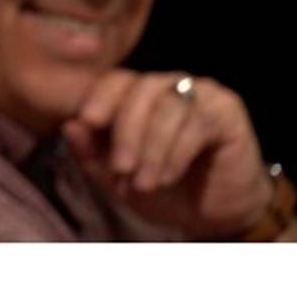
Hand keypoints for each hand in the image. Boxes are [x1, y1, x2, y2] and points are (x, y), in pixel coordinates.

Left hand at [61, 70, 272, 238]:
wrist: (216, 215)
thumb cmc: (164, 190)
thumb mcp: (119, 179)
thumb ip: (92, 153)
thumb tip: (69, 126)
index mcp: (139, 95)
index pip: (116, 81)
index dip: (100, 97)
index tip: (87, 120)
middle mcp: (169, 85)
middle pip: (141, 89)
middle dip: (126, 130)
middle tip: (120, 167)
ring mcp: (200, 92)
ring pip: (168, 106)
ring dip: (152, 148)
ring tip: (144, 183)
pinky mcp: (226, 109)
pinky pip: (197, 121)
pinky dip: (176, 152)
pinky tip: (167, 177)